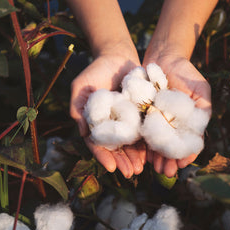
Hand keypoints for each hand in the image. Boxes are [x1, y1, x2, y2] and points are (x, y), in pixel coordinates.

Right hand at [70, 52, 145, 177]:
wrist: (117, 56)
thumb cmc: (95, 70)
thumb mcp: (81, 86)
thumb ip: (78, 107)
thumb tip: (82, 132)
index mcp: (95, 122)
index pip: (98, 143)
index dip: (103, 156)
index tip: (110, 167)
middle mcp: (111, 124)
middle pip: (116, 148)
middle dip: (122, 161)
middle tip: (131, 173)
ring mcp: (126, 120)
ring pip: (131, 143)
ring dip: (135, 157)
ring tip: (141, 168)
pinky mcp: (140, 114)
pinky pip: (143, 130)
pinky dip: (146, 143)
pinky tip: (151, 153)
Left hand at [143, 55, 211, 177]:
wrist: (163, 57)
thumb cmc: (186, 73)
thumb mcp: (200, 89)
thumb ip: (203, 109)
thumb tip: (200, 133)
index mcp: (187, 122)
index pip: (187, 143)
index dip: (185, 155)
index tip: (182, 164)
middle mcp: (172, 124)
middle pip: (171, 147)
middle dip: (169, 160)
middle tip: (166, 172)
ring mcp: (157, 121)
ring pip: (157, 143)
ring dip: (157, 157)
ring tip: (155, 168)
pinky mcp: (142, 115)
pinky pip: (143, 132)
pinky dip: (144, 144)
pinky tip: (144, 154)